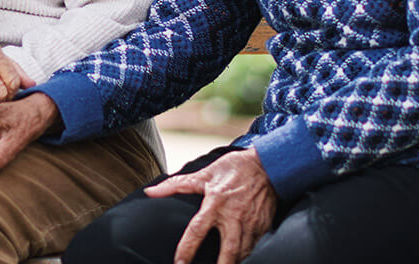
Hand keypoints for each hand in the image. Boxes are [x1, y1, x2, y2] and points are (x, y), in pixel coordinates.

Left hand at [143, 148, 277, 263]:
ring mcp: (251, 223)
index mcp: (215, 203)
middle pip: (228, 250)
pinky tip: (241, 260)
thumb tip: (150, 192)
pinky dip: (249, 256)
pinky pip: (257, 247)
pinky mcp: (264, 226)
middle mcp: (234, 216)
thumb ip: (176, 185)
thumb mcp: (204, 174)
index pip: (197, 231)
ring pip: (244, 253)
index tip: (179, 263)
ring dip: (235, 263)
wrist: (268, 164)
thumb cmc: (234, 168)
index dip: (187, 249)